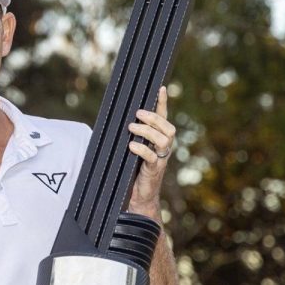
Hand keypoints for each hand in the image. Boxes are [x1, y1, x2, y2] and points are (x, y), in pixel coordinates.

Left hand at [126, 86, 175, 222]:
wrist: (137, 196)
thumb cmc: (132, 171)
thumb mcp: (130, 149)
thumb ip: (129, 136)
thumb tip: (116, 118)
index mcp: (159, 140)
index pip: (163, 117)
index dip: (163, 103)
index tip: (161, 87)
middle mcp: (163, 148)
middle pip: (168, 127)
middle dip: (154, 118)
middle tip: (137, 113)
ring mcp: (161, 159)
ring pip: (164, 140)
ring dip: (147, 131)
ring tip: (131, 128)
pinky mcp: (155, 170)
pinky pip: (153, 157)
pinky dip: (142, 150)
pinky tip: (131, 146)